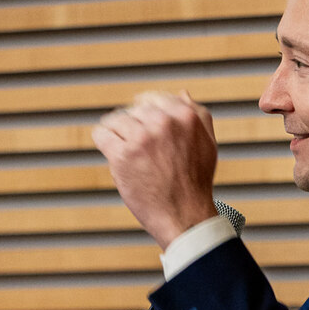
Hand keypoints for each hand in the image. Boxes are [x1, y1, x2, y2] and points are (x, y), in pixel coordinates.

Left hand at [92, 90, 217, 248]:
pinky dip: (104, 143)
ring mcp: (142, 138)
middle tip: (142, 151)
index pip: (153, 99)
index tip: (148, 134)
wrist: (185, 216)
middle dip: (134, 128)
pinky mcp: (122, 154)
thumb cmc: (195, 184)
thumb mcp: (208, 144)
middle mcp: (165, 122)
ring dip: (118, 136)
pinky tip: (114, 155)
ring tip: (128, 154)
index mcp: (187, 116)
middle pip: (133, 110)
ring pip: (115, 120)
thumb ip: (197, 116)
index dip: (147, 117)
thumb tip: (181, 93)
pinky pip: (101, 134)